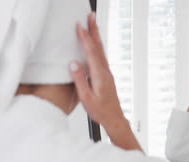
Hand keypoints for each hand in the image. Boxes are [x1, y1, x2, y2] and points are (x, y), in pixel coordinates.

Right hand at [70, 13, 141, 151]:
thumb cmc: (101, 111)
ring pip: (101, 50)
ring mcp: (107, 73)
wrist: (114, 119)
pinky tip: (95, 46)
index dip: (85, 37)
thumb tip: (74, 64)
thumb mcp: (86, 98)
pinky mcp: (107, 76)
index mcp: (100, 74)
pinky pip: (101, 56)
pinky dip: (97, 46)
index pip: (91, 51)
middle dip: (94, 30)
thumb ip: (80, 80)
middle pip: (99, 46)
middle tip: (91, 16)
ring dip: (96, 36)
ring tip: (93, 25)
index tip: (79, 25)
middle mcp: (105, 71)